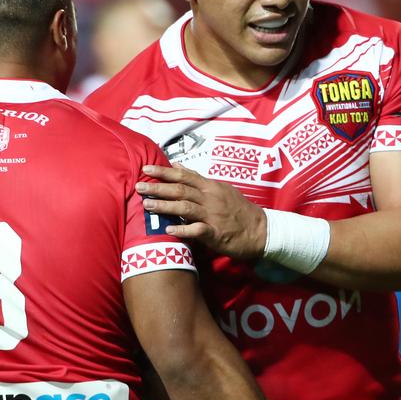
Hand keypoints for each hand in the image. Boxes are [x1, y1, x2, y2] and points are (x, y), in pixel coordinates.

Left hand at [138, 164, 266, 259]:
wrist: (261, 230)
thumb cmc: (239, 210)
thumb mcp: (221, 189)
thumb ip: (199, 179)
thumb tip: (179, 165)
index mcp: (210, 186)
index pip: (184, 175)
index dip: (164, 172)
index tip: (147, 168)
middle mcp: (210, 198)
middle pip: (181, 190)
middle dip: (158, 188)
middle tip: (139, 186)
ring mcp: (213, 215)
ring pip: (185, 208)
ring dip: (165, 206)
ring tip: (147, 205)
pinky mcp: (216, 233)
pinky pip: (197, 230)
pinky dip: (182, 229)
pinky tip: (168, 230)